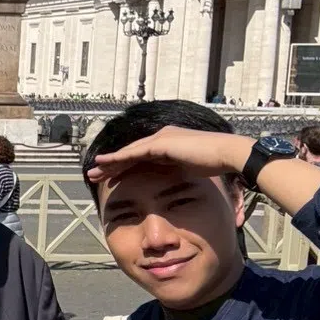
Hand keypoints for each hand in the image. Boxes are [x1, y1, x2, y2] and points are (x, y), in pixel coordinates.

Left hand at [86, 127, 252, 184]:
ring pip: (128, 152)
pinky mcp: (160, 143)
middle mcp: (162, 136)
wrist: (227, 154)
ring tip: (92, 171)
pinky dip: (117, 159)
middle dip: (111, 164)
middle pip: (130, 152)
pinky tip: (104, 164)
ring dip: (109, 163)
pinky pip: (133, 153)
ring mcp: (160, 138)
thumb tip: (169, 183)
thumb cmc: (215, 164)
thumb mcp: (189, 168)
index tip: (110, 177)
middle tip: (94, 174)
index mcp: (168, 142)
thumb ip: (176, 171)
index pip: (140, 156)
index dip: (124, 166)